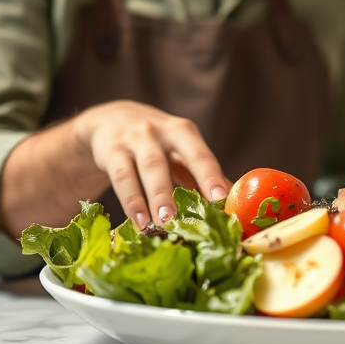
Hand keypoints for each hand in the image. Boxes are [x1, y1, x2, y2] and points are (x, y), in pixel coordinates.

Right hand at [74, 101, 230, 228]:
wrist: (113, 119)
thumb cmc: (158, 142)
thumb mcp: (180, 149)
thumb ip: (201, 173)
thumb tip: (232, 201)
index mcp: (183, 131)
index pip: (199, 155)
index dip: (209, 176)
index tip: (220, 199)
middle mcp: (158, 131)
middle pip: (164, 161)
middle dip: (170, 189)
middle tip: (179, 217)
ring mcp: (133, 140)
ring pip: (143, 170)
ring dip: (151, 198)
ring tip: (158, 224)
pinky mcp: (112, 152)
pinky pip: (122, 178)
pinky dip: (131, 201)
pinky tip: (139, 221)